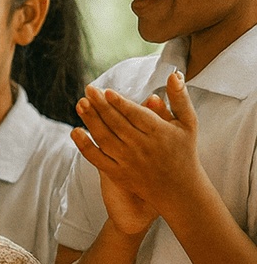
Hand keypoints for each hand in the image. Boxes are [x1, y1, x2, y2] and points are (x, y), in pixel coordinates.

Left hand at [72, 72, 201, 233]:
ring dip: (90, 121)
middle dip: (101, 106)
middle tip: (88, 89)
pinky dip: (84, 146)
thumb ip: (179, 98)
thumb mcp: (188, 123)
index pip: (136, 115)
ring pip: (105, 138)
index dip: (120, 103)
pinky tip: (75, 131)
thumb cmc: (183, 150)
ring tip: (80, 103)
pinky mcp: (118, 174)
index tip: (106, 91)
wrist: (179, 190)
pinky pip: (97, 158)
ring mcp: (128, 161)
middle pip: (117, 124)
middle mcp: (143, 147)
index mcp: (160, 133)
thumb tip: (173, 74)